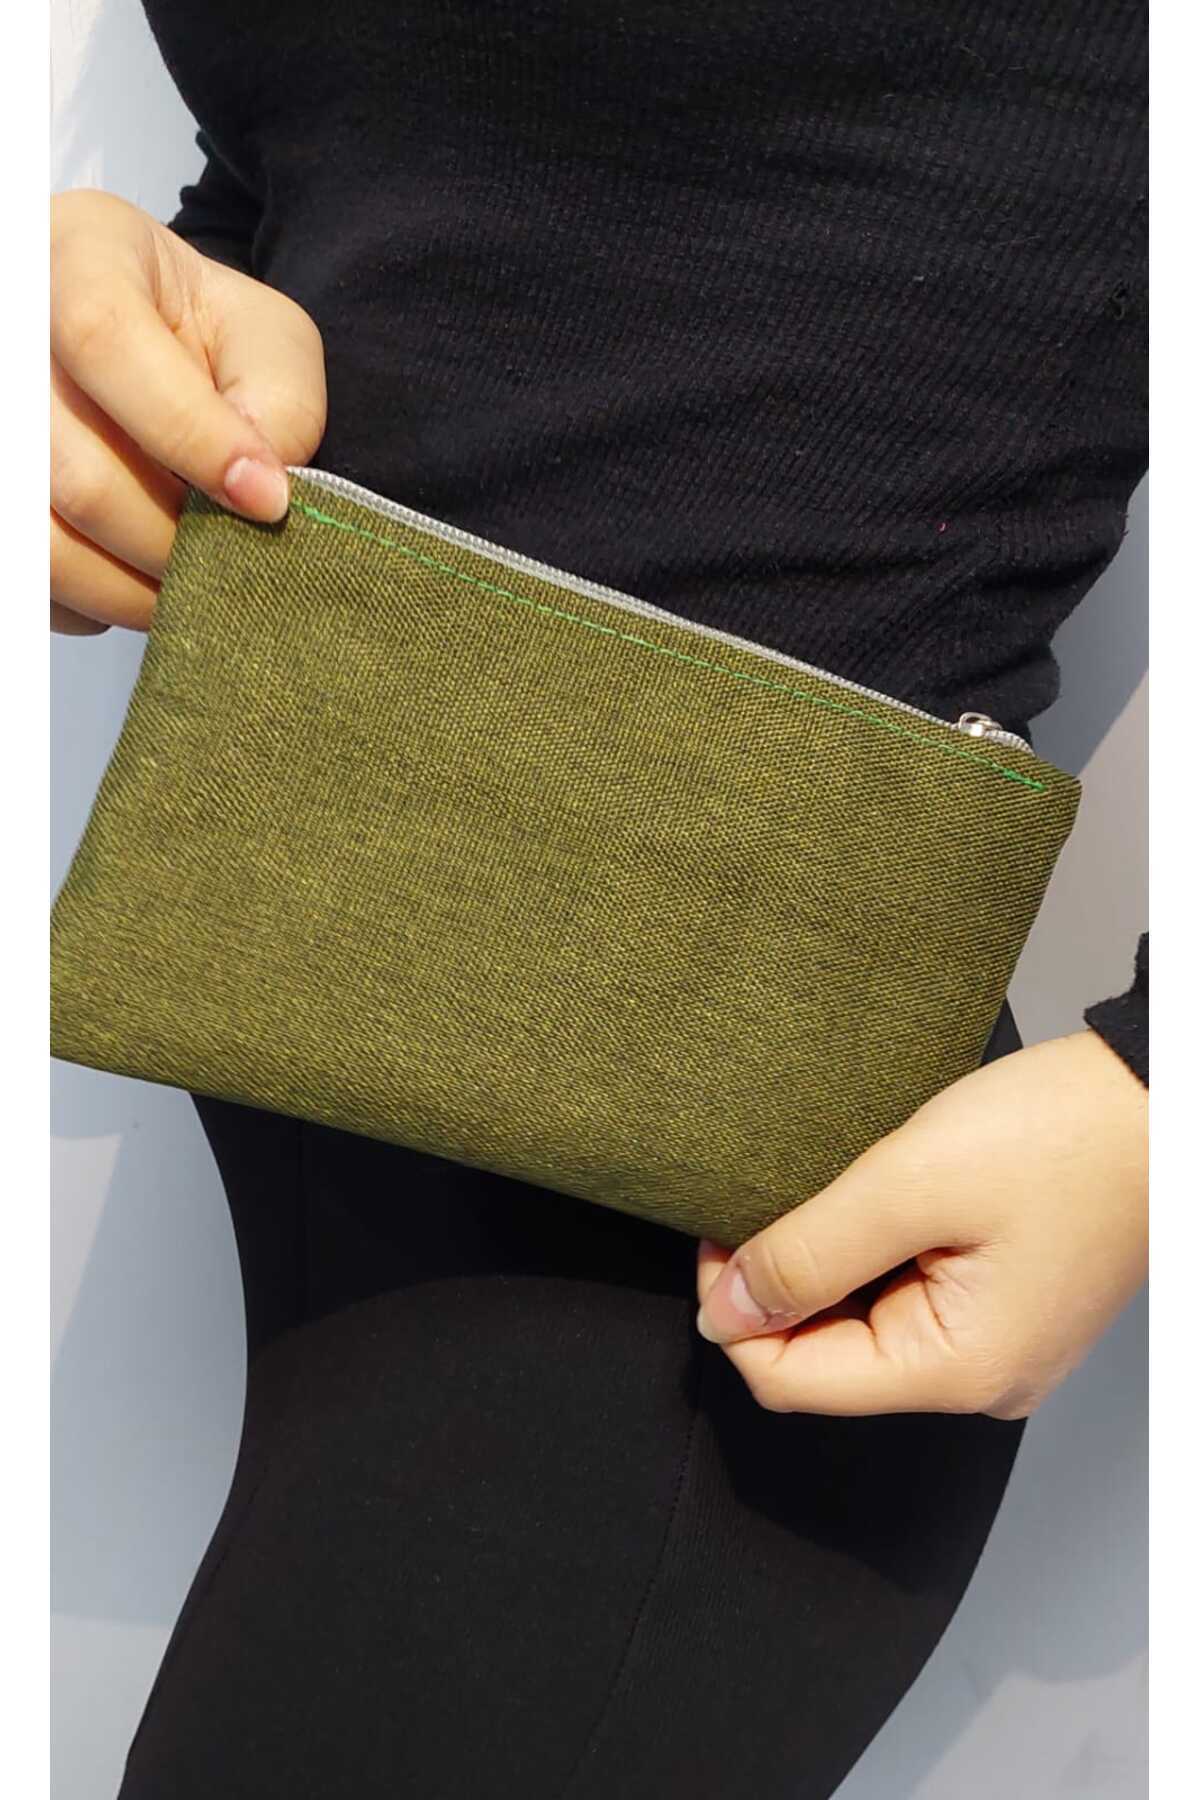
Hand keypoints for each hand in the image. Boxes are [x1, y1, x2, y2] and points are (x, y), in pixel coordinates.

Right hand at [50, 188, 325, 633]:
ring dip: (131, 591)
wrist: (142, 351)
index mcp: (75, 255)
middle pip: (74, 473)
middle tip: (231, 561)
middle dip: (172, 542)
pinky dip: (92, 604)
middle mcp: (5, 330)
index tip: (266, 500)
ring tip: (189, 583)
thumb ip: (281, 399)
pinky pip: (30, 584)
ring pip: (41, 545)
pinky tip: (132, 573)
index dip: (192, 437)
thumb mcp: (265, 341)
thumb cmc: (205, 340)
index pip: (104, 341)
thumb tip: (263, 485)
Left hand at [696, 1030, 1146, 1417]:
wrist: (1159, 1095)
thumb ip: (807, 1252)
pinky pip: (903, 1304)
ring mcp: (997, 1347)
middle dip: (778, 1289)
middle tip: (769, 1198)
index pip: (789, 1381)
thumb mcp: (909, 1183)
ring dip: (824, 1269)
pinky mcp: (1003, 1309)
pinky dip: (869, 1259)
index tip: (720, 1231)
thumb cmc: (1064, 1133)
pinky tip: (874, 1204)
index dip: (733, 1312)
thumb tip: (726, 1310)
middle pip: (822, 1362)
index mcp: (958, 1370)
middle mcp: (980, 1379)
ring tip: (834, 1192)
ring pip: (859, 1331)